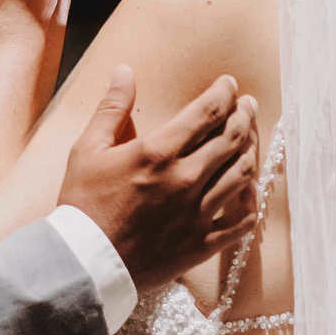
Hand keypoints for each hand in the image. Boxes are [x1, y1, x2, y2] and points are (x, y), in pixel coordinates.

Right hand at [57, 66, 260, 290]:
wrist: (85, 263)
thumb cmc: (83, 205)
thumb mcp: (87, 149)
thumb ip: (111, 108)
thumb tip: (125, 71)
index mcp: (158, 152)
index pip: (207, 111)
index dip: (224, 92)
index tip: (229, 84)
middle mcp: (185, 179)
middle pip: (233, 138)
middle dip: (245, 115)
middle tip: (248, 105)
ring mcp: (197, 213)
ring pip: (243, 174)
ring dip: (252, 150)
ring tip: (251, 139)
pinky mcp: (201, 243)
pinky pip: (241, 222)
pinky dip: (251, 203)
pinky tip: (250, 191)